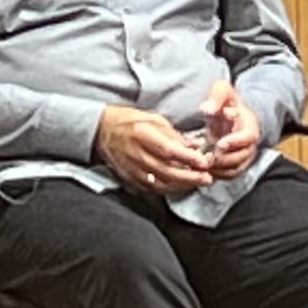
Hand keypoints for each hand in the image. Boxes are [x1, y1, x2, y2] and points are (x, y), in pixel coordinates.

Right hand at [94, 103, 215, 192]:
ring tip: (199, 182)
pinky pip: (152, 188)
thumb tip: (195, 145)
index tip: (204, 161)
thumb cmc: (128, 121)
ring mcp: (132, 169)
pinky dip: (169, 188)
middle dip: (190, 177)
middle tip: (207, 178)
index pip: (168, 150)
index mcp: (142, 134)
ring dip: (182, 185)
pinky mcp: (129, 178)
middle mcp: (136, 153)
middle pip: (166, 171)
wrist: (100, 131)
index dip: (188, 158)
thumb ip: (173, 133)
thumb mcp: (152, 118)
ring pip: (161, 183)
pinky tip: (181, 186)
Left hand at [186, 81, 264, 179]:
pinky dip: (215, 174)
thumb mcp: (223, 90)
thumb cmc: (226, 101)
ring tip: (201, 164)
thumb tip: (207, 109)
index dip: (234, 142)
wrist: (230, 113)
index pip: (248, 137)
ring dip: (218, 168)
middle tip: (205, 158)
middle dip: (223, 159)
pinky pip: (227, 175)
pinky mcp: (235, 166)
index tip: (219, 144)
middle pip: (241, 157)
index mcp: (249, 126)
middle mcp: (249, 145)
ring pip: (234, 169)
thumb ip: (217, 96)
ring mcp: (243, 157)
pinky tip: (202, 168)